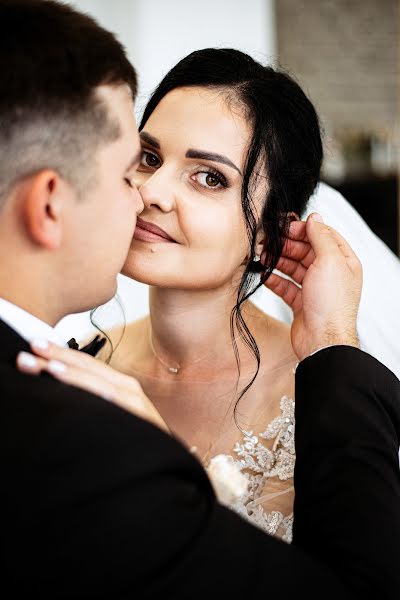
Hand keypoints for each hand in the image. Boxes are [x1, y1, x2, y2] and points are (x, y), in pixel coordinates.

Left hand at [16, 340, 168, 432]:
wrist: (167, 464)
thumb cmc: (138, 443)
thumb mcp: (114, 417)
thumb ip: (95, 402)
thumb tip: (62, 392)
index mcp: (120, 386)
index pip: (86, 365)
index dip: (61, 353)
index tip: (35, 346)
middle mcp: (129, 388)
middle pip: (89, 366)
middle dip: (59, 355)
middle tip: (32, 345)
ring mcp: (135, 400)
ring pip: (98, 379)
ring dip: (71, 370)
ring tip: (47, 364)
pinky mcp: (140, 415)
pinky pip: (112, 398)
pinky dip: (92, 388)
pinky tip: (75, 384)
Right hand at [264, 213, 361, 360]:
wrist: (323, 340)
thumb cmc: (331, 305)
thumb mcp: (329, 261)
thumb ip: (321, 237)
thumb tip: (314, 218)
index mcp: (343, 261)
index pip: (323, 236)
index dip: (304, 230)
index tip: (286, 227)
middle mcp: (330, 274)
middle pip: (306, 251)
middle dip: (287, 246)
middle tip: (269, 242)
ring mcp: (315, 289)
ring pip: (294, 268)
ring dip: (278, 261)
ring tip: (263, 258)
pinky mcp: (302, 303)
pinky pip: (286, 286)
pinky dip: (275, 280)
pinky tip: (265, 276)